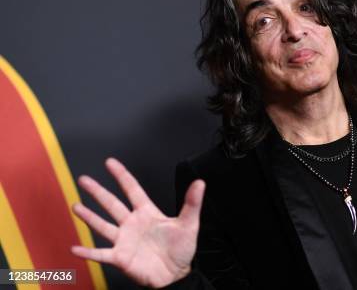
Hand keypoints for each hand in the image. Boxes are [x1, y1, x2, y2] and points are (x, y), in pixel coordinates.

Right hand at [71, 158, 204, 287]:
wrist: (176, 275)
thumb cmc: (182, 249)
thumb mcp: (189, 224)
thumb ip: (192, 203)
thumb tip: (200, 183)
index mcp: (147, 212)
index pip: (132, 189)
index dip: (121, 175)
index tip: (110, 162)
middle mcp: (132, 224)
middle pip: (112, 204)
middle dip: (98, 191)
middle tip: (83, 179)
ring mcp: (124, 240)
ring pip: (102, 225)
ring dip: (88, 216)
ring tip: (75, 206)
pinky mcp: (120, 258)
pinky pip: (101, 254)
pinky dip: (88, 252)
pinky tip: (75, 248)